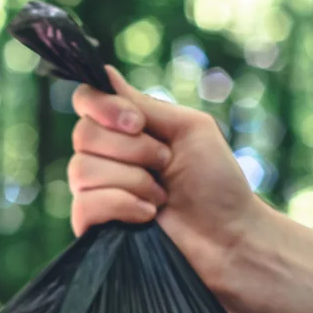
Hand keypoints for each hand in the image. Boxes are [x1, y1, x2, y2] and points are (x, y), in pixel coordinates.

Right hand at [69, 68, 272, 305]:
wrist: (230, 237)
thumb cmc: (217, 183)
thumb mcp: (188, 129)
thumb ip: (144, 105)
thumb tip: (104, 75)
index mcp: (126, 129)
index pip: (87, 100)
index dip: (103, 107)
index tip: (137, 124)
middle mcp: (106, 157)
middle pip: (83, 135)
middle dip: (133, 150)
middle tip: (166, 165)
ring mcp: (98, 192)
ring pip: (82, 170)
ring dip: (132, 180)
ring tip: (162, 196)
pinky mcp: (95, 228)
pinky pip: (84, 205)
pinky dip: (122, 205)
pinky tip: (148, 216)